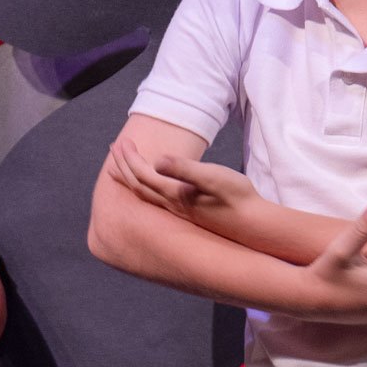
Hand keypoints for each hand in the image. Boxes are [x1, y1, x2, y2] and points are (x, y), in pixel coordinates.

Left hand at [107, 138, 259, 238]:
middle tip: (114, 147)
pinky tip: (152, 184)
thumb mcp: (212, 177)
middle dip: (123, 166)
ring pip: (145, 194)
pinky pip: (155, 199)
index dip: (129, 158)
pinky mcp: (189, 213)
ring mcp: (179, 211)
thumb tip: (158, 160)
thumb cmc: (236, 197)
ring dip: (131, 178)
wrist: (252, 224)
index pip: (142, 174)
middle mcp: (172, 205)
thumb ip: (184, 168)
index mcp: (174, 194)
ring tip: (121, 167)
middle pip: (138, 185)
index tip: (121, 141)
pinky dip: (145, 187)